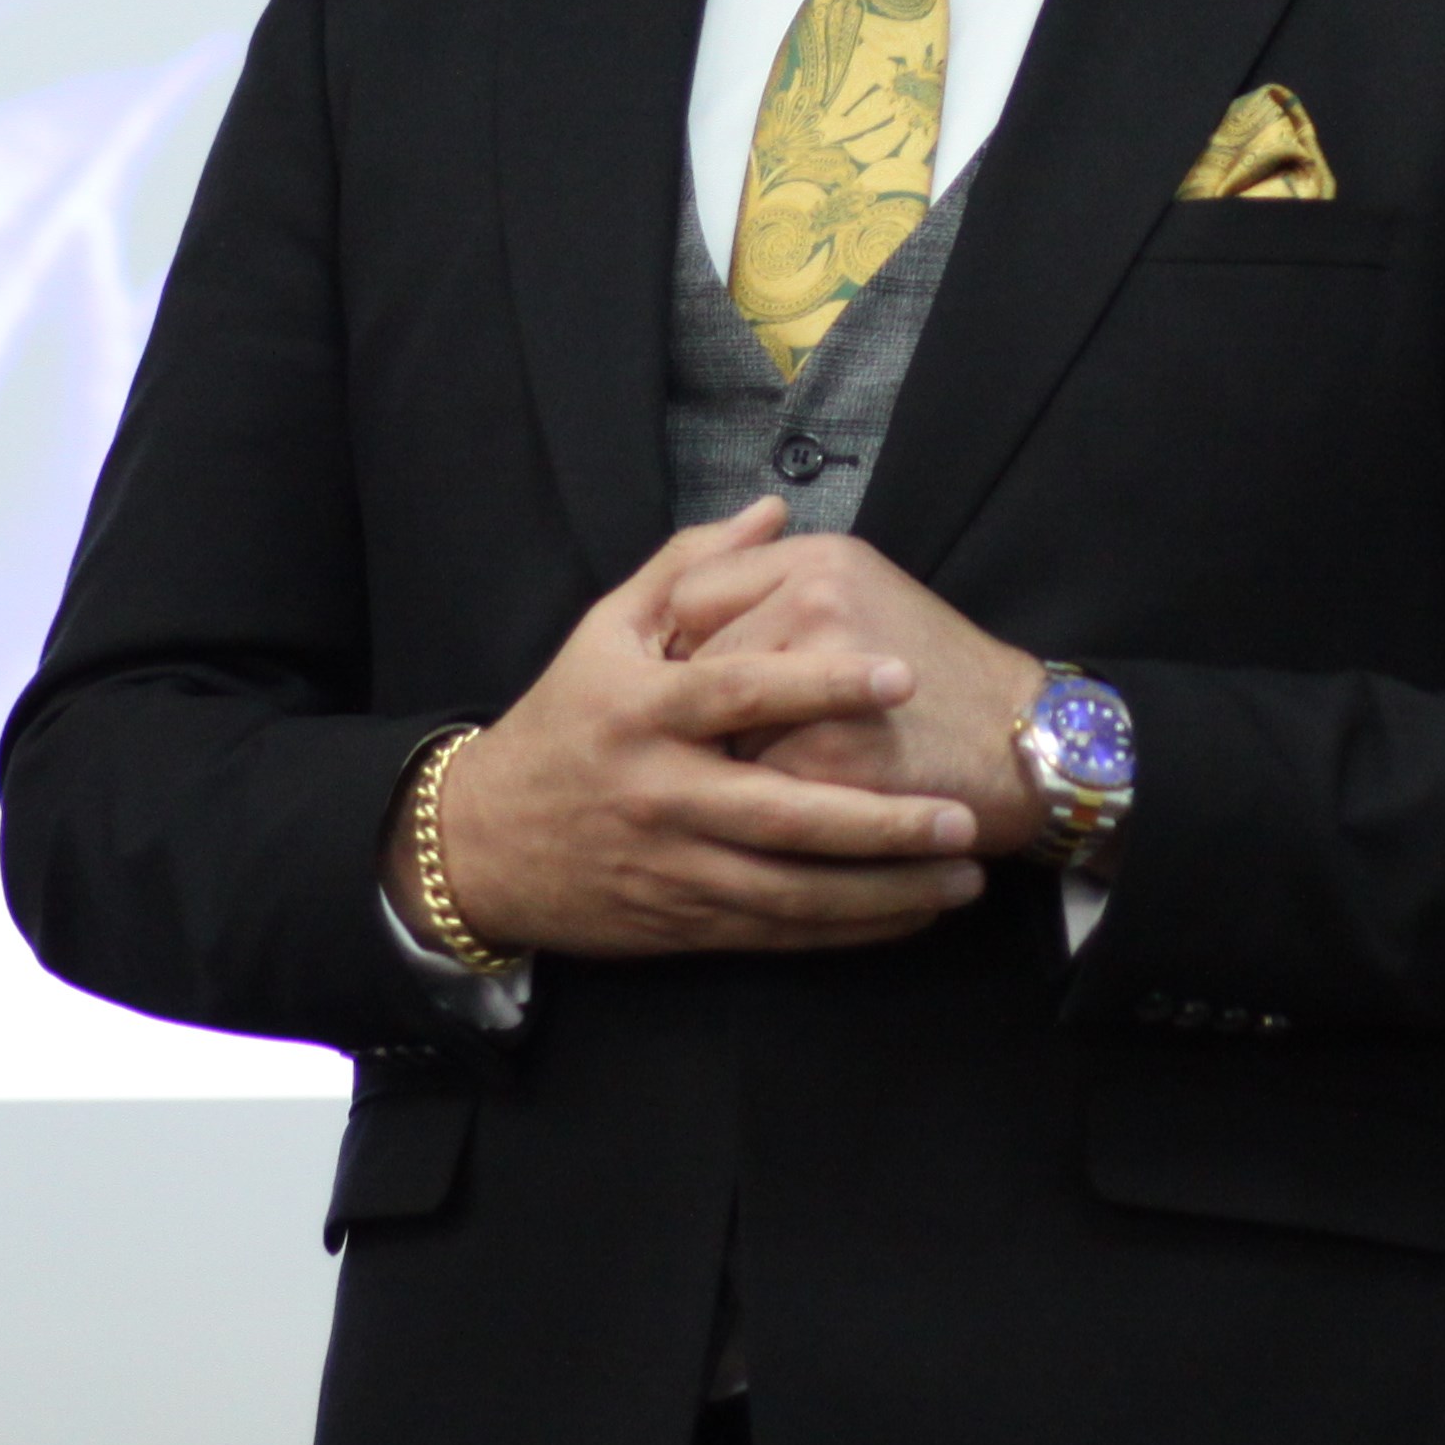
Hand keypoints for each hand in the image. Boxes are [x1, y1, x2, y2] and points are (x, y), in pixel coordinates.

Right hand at [395, 499, 991, 958]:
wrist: (480, 844)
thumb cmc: (562, 722)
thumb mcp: (604, 632)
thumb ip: (690, 568)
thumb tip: (773, 513)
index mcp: (643, 710)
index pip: (741, 692)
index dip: (822, 685)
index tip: (900, 676)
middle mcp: (660, 792)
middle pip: (783, 812)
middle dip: (880, 820)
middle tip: (962, 813)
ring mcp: (674, 864)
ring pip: (792, 889)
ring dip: (883, 888)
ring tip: (964, 872)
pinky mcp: (683, 920)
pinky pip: (778, 931)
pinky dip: (849, 928)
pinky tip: (911, 913)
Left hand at [665, 526, 1049, 862]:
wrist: (1024, 744)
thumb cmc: (931, 671)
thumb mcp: (858, 590)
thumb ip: (764, 581)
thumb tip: (671, 610)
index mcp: (819, 558)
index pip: (690, 595)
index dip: (693, 645)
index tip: (718, 678)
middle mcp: (817, 601)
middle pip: (693, 667)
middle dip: (706, 713)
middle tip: (746, 734)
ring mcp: (823, 681)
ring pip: (713, 731)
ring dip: (730, 761)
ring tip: (777, 768)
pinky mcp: (830, 758)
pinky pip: (748, 789)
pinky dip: (763, 807)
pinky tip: (802, 807)